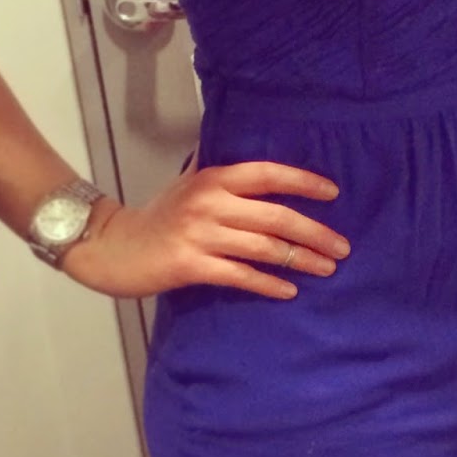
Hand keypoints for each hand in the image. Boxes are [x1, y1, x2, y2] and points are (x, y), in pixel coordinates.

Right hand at [60, 161, 350, 299]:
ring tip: (327, 269)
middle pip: (276, 216)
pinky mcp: (192, 266)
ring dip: (301, 260)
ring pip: (264, 247)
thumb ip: (221, 176)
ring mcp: (200, 235)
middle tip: (343, 247)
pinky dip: (268, 284)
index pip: (268, 174)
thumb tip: (258, 164)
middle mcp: (210, 203)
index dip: (303, 182)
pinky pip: (241, 276)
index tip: (333, 193)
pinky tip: (289, 291)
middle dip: (315, 233)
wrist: (114, 247)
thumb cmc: (158, 217)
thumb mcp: (188, 185)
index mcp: (213, 178)